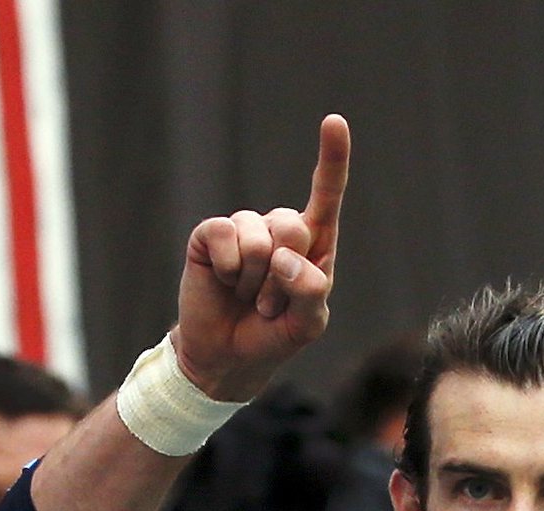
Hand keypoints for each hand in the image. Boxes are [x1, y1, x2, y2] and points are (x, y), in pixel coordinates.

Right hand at [172, 114, 350, 399]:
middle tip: (270, 302)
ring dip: (254, 281)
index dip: (331, 159)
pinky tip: (223, 282)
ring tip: (248, 297)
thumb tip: (286, 256)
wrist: (226, 356)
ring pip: (258, 238)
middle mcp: (279, 231)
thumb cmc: (273, 336)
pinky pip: (223, 236)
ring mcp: (243, 230)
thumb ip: (311, 292)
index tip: (333, 121)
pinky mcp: (210, 235)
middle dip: (283, 276)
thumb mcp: (308, 324)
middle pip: (292, 226)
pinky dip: (226, 268)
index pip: (326, 196)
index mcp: (314, 246)